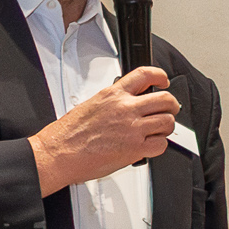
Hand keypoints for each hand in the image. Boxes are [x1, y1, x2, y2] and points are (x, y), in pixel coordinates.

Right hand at [31, 65, 177, 193]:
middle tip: (169, 110)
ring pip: (167, 122)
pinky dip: (159, 146)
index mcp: (113, 95)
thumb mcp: (90, 105)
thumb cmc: (68, 134)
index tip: (164, 81)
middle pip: (165, 99)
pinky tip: (150, 146)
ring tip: (158, 131)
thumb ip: (112, 102)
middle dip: (171, 106)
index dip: (160, 75)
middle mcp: (125, 109)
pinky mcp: (134, 149)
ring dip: (166, 127)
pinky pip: (161, 145)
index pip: (145, 75)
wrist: (58, 153)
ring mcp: (132, 128)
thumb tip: (126, 104)